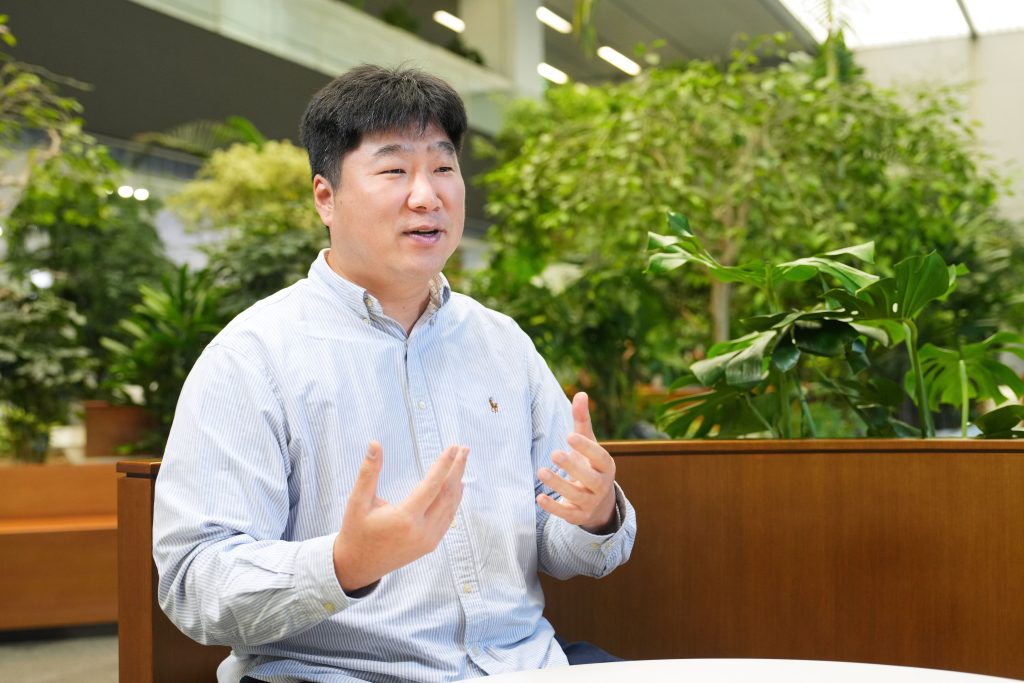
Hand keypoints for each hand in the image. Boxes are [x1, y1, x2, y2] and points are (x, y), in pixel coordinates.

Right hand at [333, 441, 468, 592]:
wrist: (357, 566)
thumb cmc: (356, 531)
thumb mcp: (358, 501)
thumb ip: (369, 472)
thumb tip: (374, 443)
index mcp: (405, 518)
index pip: (432, 486)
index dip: (444, 464)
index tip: (452, 447)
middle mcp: (422, 531)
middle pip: (447, 494)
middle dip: (457, 469)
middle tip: (464, 449)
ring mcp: (428, 540)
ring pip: (450, 507)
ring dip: (458, 482)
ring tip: (462, 462)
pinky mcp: (430, 545)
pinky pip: (447, 519)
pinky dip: (454, 500)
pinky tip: (457, 486)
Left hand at [536, 392, 616, 533]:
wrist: (598, 502)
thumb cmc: (589, 464)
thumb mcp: (588, 443)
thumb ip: (582, 421)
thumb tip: (581, 393)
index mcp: (605, 465)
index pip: (600, 456)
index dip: (586, 447)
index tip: (569, 436)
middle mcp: (601, 485)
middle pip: (589, 478)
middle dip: (573, 467)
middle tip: (554, 453)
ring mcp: (590, 502)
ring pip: (576, 496)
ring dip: (559, 484)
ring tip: (541, 471)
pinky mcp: (578, 516)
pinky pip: (567, 514)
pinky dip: (554, 507)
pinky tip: (539, 498)